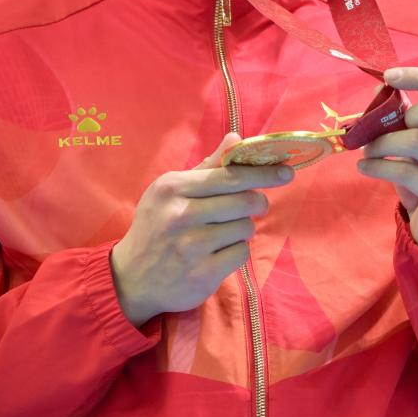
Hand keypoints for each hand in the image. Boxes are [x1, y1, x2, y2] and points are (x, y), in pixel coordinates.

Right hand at [110, 133, 293, 326]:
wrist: (131, 278)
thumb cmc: (156, 227)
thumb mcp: (171, 191)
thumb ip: (206, 167)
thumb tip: (236, 138)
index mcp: (173, 188)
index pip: (229, 175)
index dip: (262, 173)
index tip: (286, 171)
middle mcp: (181, 215)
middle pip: (243, 200)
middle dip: (256, 201)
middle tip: (255, 204)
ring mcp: (192, 246)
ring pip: (245, 227)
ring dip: (244, 228)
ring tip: (225, 231)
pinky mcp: (203, 274)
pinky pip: (241, 253)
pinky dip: (237, 251)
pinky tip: (220, 251)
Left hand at [357, 67, 417, 251]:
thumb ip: (405, 117)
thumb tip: (376, 90)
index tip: (388, 76)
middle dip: (404, 114)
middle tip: (385, 129)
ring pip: (417, 141)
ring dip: (381, 144)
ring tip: (367, 152)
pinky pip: (407, 172)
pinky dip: (378, 167)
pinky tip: (365, 168)